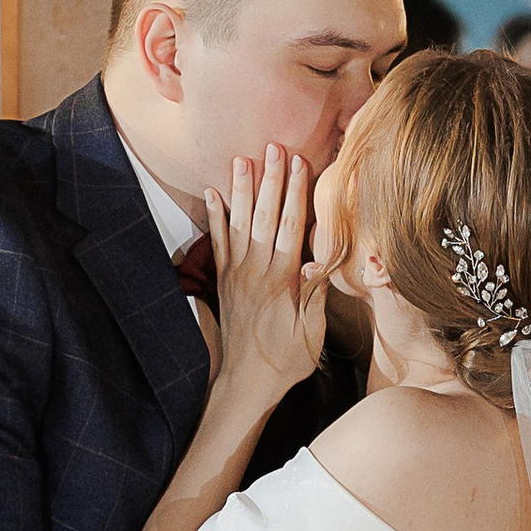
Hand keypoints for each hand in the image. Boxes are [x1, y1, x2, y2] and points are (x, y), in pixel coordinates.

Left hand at [203, 146, 326, 396]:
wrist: (247, 383)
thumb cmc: (286, 361)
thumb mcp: (312, 334)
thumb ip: (315, 296)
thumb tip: (319, 260)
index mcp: (282, 281)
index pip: (290, 227)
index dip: (295, 193)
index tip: (299, 163)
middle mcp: (257, 271)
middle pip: (264, 216)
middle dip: (270, 180)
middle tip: (273, 147)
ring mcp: (237, 275)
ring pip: (239, 223)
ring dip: (241, 190)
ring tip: (241, 159)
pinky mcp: (225, 282)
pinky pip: (218, 243)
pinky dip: (214, 217)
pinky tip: (212, 194)